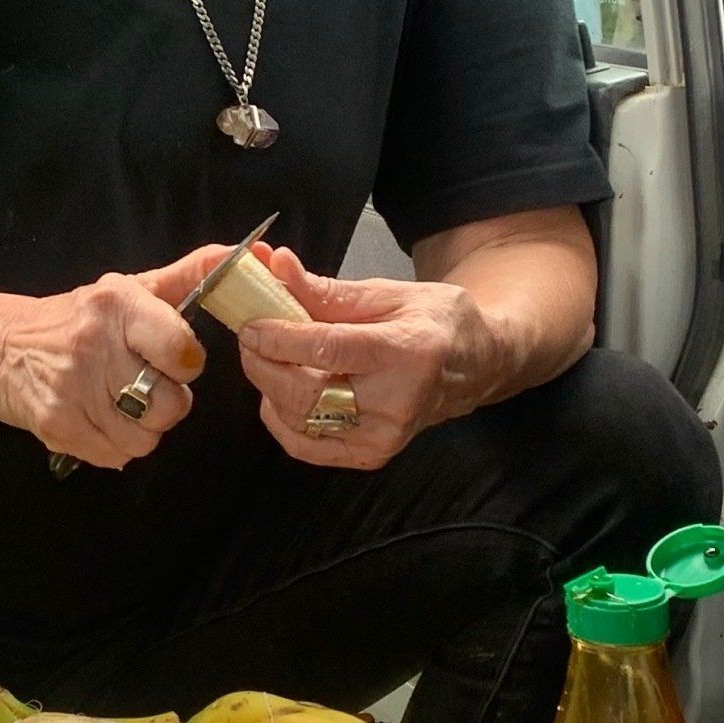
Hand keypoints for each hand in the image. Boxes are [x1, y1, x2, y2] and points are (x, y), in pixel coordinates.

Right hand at [0, 245, 229, 468]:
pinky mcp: (58, 425)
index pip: (181, 350)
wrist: (1, 348)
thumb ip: (190, 275)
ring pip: (146, 436)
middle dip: (167, 401)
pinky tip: (100, 419)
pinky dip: (117, 444)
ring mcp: (73, 388)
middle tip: (146, 384)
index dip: (185, 362)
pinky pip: (118, 455)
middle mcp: (94, 343)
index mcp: (117, 303)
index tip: (174, 359)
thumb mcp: (132, 289)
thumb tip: (243, 255)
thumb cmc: (79, 318)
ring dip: (143, 427)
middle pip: (169, 404)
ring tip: (122, 402)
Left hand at [236, 247, 500, 470]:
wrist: (474, 365)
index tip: (250, 323)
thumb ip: (328, 290)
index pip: (328, 350)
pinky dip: (281, 419)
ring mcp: (385, 437)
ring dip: (268, 388)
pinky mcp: (373, 456)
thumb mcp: (388, 293)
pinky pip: (307, 446)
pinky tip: (278, 394)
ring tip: (264, 358)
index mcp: (407, 352)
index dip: (280, 338)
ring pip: (301, 421)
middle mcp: (397, 402)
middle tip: (248, 338)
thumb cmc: (435, 321)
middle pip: (308, 393)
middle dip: (264, 364)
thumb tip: (277, 266)